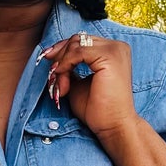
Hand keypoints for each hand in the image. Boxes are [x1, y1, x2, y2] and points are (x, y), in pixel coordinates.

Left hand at [40, 34, 141, 151]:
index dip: (62, 51)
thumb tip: (52, 56)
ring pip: (75, 44)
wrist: (113, 126)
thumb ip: (70, 68)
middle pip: (77, 39)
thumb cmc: (99, 109)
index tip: (49, 64)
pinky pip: (77, 52)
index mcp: (113, 51)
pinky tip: (63, 82)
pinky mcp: (109, 56)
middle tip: (54, 79)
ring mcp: (114, 49)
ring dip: (62, 64)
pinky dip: (65, 65)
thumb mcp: (79, 83)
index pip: (81, 41)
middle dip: (60, 58)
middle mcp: (116, 46)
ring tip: (62, 87)